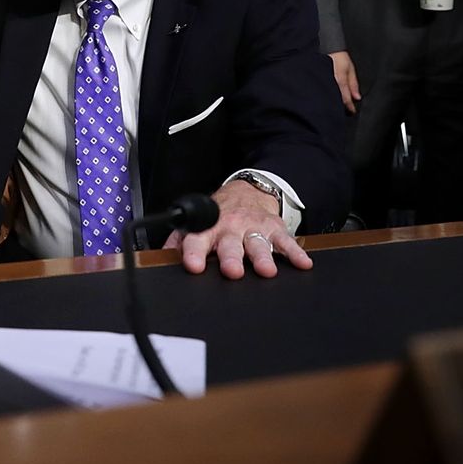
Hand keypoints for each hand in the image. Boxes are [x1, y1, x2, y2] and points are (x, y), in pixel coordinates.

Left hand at [167, 179, 311, 278]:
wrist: (246, 192)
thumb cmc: (218, 216)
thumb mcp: (195, 225)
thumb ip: (178, 241)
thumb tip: (159, 259)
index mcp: (208, 229)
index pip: (197, 240)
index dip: (194, 253)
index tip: (194, 266)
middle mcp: (230, 228)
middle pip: (230, 245)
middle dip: (231, 257)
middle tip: (232, 271)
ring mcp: (254, 228)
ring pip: (258, 244)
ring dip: (262, 257)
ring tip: (266, 271)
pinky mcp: (274, 228)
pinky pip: (286, 241)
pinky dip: (295, 253)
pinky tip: (303, 264)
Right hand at [328, 51, 360, 114]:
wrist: (325, 46)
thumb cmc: (338, 56)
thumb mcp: (350, 68)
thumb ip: (353, 84)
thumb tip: (357, 97)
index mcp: (340, 79)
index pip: (345, 98)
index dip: (349, 107)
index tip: (352, 111)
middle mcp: (331, 81)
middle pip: (337, 99)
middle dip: (341, 106)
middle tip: (345, 110)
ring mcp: (324, 80)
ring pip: (330, 96)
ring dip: (334, 101)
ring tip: (337, 105)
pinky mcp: (318, 78)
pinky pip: (323, 90)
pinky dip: (327, 95)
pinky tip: (328, 97)